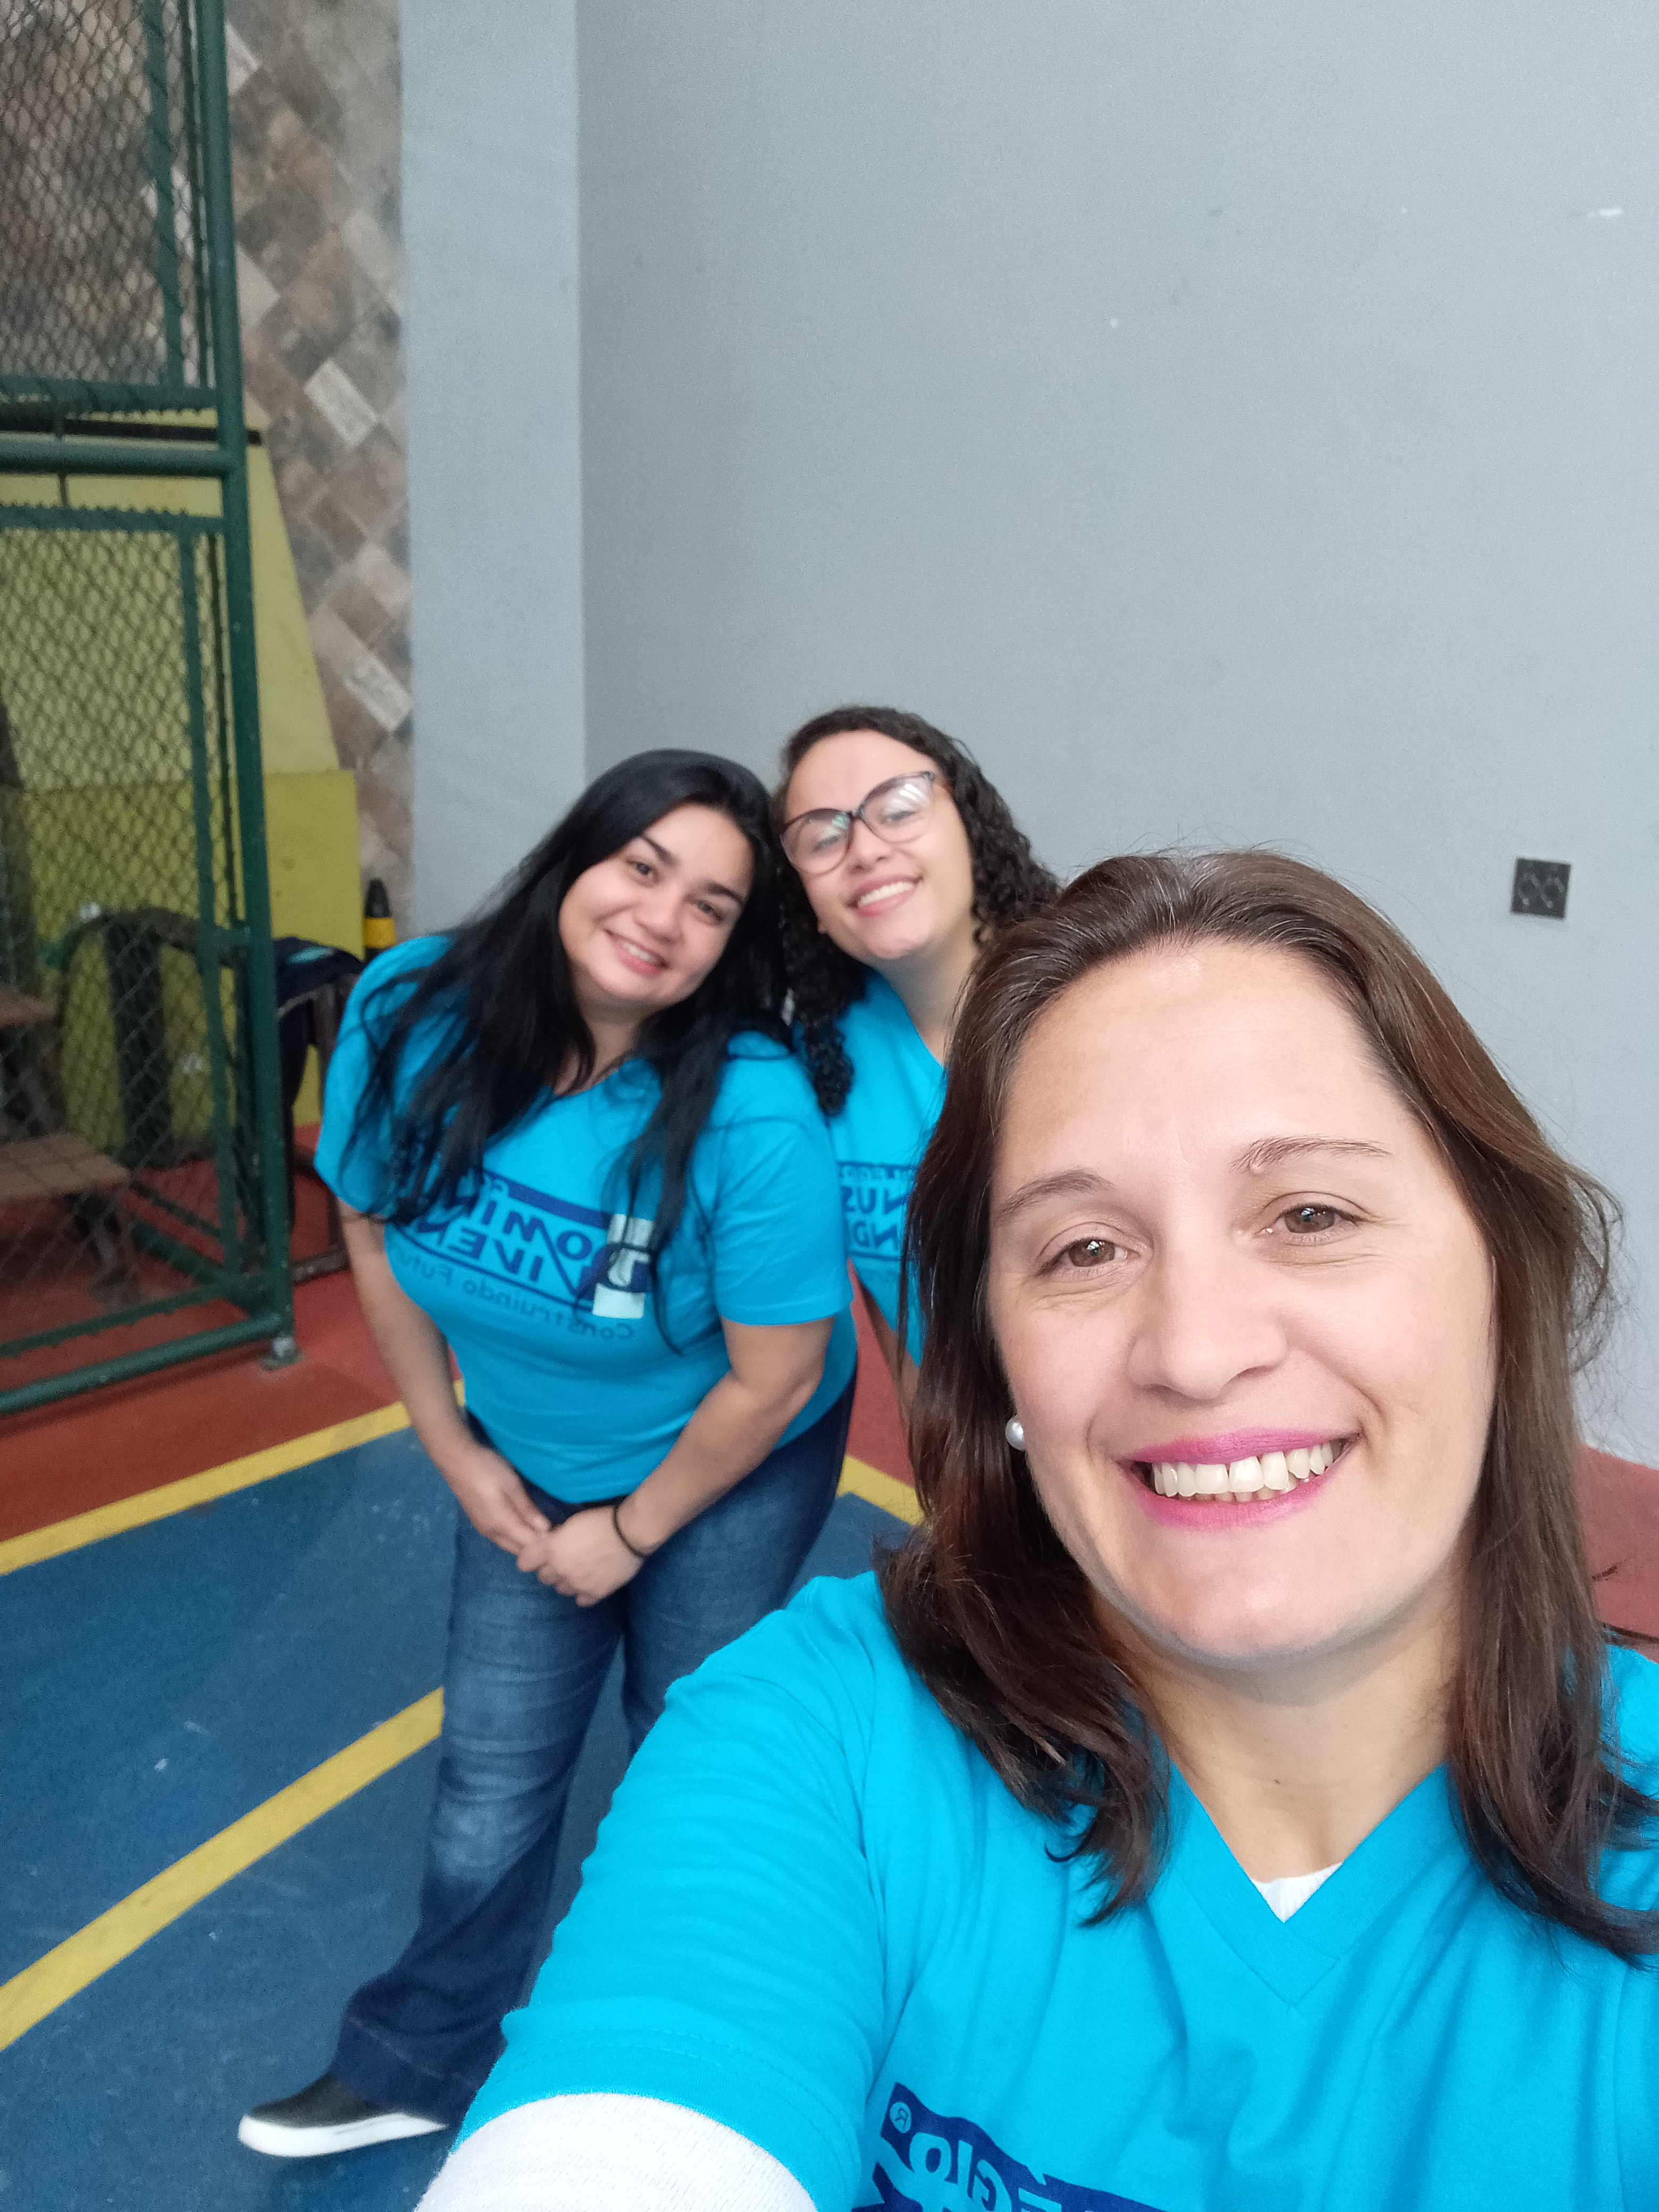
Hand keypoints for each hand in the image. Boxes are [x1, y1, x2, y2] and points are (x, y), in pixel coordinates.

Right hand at [439, 1440, 552, 1556]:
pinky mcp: (480, 1523)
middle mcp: (492, 1533)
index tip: (562, 1536)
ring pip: (509, 1545)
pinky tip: (524, 1529)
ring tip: (543, 1532)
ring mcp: (483, 1529)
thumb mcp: (511, 1485)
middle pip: (518, 1549)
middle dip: (537, 1547)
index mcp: (502, 1524)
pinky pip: (501, 1538)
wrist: (457, 1461)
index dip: (546, 1543)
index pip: (529, 1544)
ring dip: (525, 1543)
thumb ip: (527, 1509)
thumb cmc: (486, 1470)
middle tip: (555, 1535)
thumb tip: (545, 1528)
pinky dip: (515, 1538)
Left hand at [517, 1506, 643, 1606]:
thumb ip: (556, 1537)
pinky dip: (583, 1592)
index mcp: (551, 1549)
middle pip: (543, 1577)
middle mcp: (560, 1569)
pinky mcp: (595, 1593)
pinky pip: (581, 1600)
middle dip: (550, 1568)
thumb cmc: (600, 1520)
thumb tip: (551, 1542)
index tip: (537, 1555)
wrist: (629, 1532)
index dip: (530, 1558)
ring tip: (579, 1570)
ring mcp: (577, 1584)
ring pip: (561, 1589)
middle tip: (564, 1559)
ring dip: (566, 1581)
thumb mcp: (572, 1522)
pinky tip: (591, 1582)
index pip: (524, 1562)